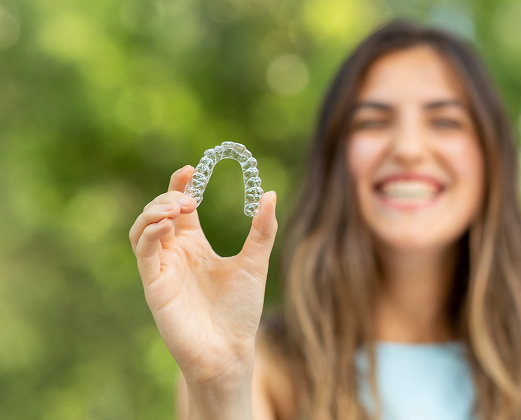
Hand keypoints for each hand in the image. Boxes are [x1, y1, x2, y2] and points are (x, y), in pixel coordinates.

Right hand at [129, 166, 277, 388]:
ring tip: (178, 206)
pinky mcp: (154, 285)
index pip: (180, 206)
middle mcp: (175, 254)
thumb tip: (269, 194)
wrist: (230, 349)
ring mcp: (162, 268)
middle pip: (158, 212)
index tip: (192, 167)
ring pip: (142, 228)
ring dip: (154, 211)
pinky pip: (143, 252)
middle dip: (169, 196)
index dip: (181, 184)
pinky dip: (150, 233)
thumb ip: (262, 230)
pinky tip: (167, 225)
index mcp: (195, 245)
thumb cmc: (240, 310)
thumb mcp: (255, 263)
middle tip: (190, 196)